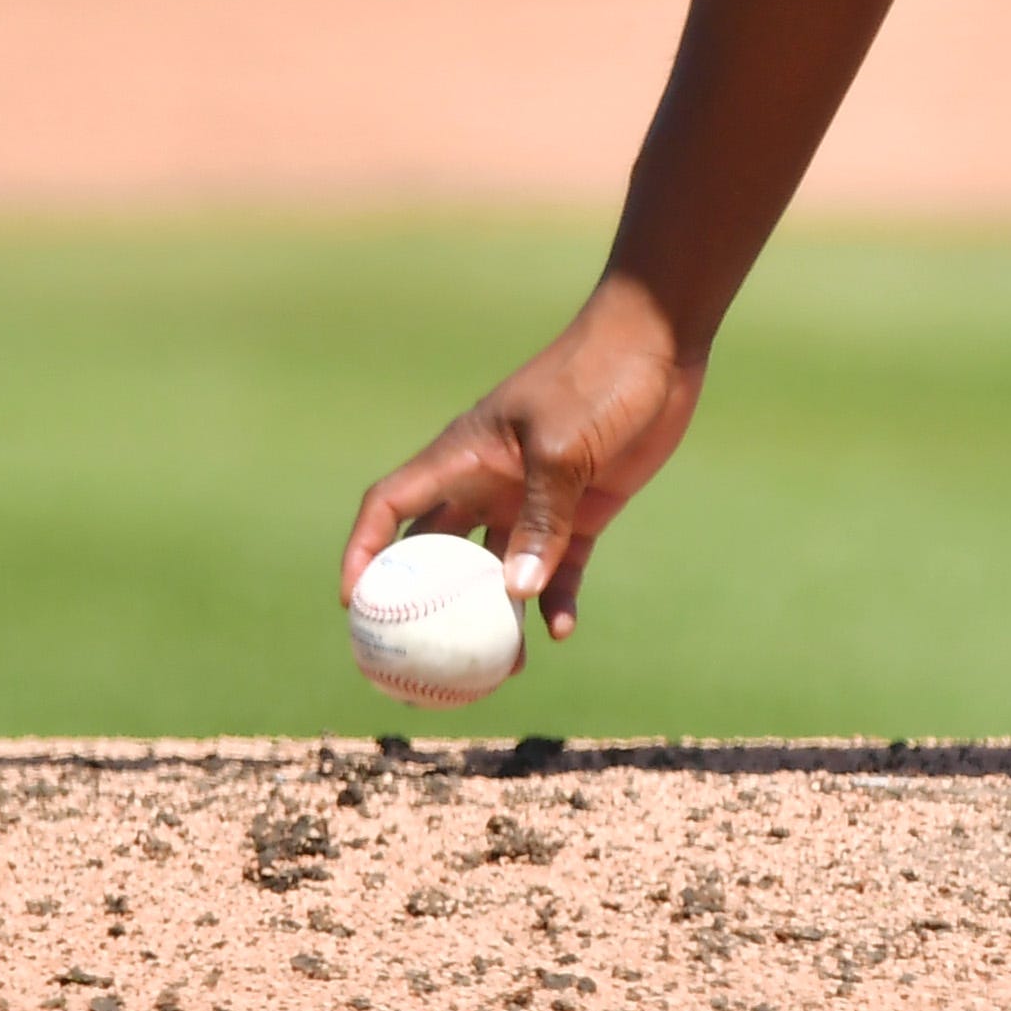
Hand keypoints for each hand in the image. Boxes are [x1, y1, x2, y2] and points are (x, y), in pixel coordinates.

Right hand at [340, 281, 705, 642]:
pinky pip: (557, 568)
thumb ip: (541, 520)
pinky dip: (553, 600)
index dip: (364, 550)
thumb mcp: (562, 446)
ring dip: (497, 616)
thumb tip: (515, 594)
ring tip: (503, 666)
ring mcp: (534, 498)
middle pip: (439, 552)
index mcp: (463, 455)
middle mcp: (488, 481)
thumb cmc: (595, 376)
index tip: (353, 602)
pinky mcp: (582, 509)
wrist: (657, 344)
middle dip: (428, 604)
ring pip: (499, 571)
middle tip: (425, 657)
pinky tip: (559, 632)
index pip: (390, 505)